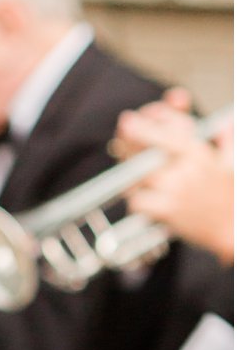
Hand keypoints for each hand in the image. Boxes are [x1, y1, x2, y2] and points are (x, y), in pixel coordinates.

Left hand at [116, 92, 233, 262]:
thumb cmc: (230, 196)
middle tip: (123, 135)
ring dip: (130, 171)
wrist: (233, 229)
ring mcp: (174, 189)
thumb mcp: (231, 162)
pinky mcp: (166, 211)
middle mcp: (185, 168)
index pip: (167, 129)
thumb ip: (224, 138)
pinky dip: (137, 199)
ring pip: (136, 173)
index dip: (147, 121)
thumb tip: (222, 120)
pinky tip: (142, 198)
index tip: (134, 119)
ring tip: (131, 171)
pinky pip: (138, 200)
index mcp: (199, 153)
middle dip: (129, 139)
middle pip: (145, 147)